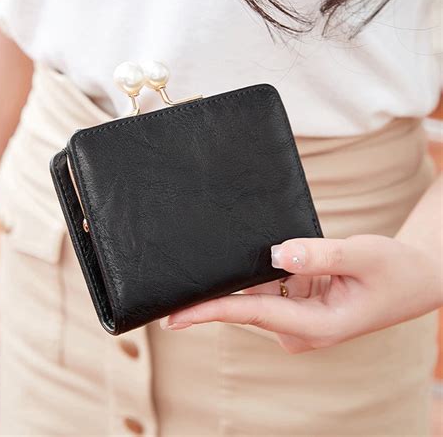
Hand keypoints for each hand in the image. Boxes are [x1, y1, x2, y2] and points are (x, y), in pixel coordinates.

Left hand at [160, 235, 442, 352]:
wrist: (413, 280)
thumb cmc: (394, 270)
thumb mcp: (362, 256)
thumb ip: (319, 254)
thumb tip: (275, 253)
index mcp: (317, 326)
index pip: (253, 315)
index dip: (212, 311)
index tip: (174, 316)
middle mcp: (300, 328)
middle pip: (245, 308)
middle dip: (210, 296)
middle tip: (170, 283)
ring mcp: (298, 318)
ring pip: (254, 297)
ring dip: (230, 282)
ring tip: (196, 264)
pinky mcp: (298, 305)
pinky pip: (267, 289)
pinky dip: (251, 276)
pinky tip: (233, 262)